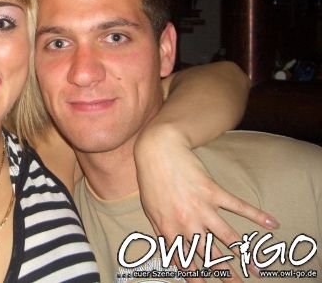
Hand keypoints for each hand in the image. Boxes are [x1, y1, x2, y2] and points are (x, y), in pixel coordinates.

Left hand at [134, 126, 277, 281]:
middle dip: (225, 274)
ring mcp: (202, 208)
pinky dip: (256, 215)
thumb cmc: (151, 181)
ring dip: (244, 254)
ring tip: (257, 269)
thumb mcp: (150, 210)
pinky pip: (238, 206)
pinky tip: (272, 224)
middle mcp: (187, 222)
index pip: (184, 260)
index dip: (196, 277)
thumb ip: (161, 231)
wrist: (158, 152)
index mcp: (169, 229)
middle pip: (210, 255)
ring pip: (227, 237)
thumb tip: (169, 250)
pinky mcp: (213, 192)